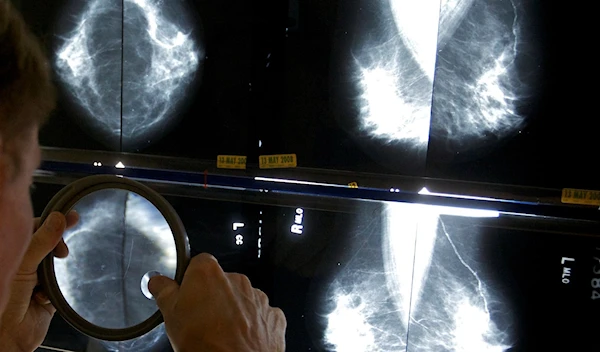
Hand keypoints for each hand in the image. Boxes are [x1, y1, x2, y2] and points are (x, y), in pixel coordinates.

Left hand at [0, 211, 77, 351]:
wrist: (8, 337)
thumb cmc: (4, 299)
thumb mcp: (23, 264)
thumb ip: (41, 241)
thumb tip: (58, 218)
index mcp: (12, 253)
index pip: (34, 228)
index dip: (52, 223)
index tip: (71, 218)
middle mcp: (21, 264)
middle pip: (47, 244)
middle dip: (57, 247)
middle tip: (64, 251)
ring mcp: (33, 280)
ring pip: (54, 265)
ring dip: (54, 272)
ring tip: (51, 276)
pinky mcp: (45, 297)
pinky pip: (59, 286)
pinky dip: (53, 292)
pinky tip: (44, 298)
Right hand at [149, 253, 286, 351]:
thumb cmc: (206, 344)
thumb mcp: (171, 316)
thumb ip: (164, 292)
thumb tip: (157, 282)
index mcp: (208, 273)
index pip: (198, 264)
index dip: (190, 281)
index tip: (186, 296)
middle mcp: (236, 280)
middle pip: (220, 282)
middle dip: (212, 297)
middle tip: (201, 320)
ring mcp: (257, 297)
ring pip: (241, 298)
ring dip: (233, 311)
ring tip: (220, 334)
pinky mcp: (272, 315)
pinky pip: (260, 314)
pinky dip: (252, 324)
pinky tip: (240, 338)